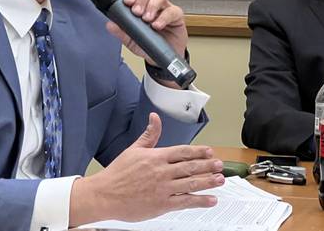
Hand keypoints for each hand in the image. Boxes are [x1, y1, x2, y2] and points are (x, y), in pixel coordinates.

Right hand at [69, 113, 222, 225]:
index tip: (209, 151)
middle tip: (219, 165)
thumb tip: (155, 118)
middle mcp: (162, 172)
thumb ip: (149, 135)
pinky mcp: (161, 204)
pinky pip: (185, 201)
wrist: (104, 195)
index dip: (198, 151)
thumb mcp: (133, 150)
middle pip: (190, 167)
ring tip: (220, 180)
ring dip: (208, 181)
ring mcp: (163, 188)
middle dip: (207, 165)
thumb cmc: (117, 174)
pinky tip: (210, 200)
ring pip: (191, 183)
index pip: (182, 151)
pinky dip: (200, 201)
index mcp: (156, 157)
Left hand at [105, 0, 188, 63]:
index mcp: (141, 7)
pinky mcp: (176, 17)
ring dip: (152, 6)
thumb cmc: (149, 45)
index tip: (127, 2)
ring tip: (147, 19)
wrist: (163, 59)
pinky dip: (164, 17)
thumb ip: (122, 33)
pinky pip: (172, 11)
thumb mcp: (132, 41)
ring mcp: (165, 10)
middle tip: (137, 12)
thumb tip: (110, 25)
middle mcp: (153, 6)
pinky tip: (157, 25)